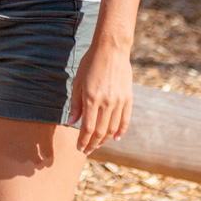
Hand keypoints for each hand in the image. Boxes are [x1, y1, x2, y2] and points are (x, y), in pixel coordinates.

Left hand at [68, 39, 133, 154]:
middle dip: (92, 144)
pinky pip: (125, 120)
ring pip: (113, 128)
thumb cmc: (90, 64)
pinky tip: (115, 138)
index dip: (83, 141)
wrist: (111, 50)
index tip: (79, 148)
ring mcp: (119, 102)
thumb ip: (76, 103)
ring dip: (105, 140)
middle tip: (87, 150)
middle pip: (100, 132)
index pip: (87, 128)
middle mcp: (106, 103)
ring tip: (97, 144)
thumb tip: (72, 122)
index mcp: (91, 99)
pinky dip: (120, 131)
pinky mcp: (128, 99)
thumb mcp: (77, 81)